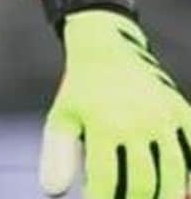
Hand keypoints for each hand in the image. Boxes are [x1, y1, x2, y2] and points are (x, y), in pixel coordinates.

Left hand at [40, 10, 190, 198]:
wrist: (105, 48)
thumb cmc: (81, 91)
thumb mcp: (63, 117)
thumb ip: (59, 155)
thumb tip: (52, 192)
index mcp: (102, 123)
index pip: (105, 180)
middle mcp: (135, 119)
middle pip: (145, 182)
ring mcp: (161, 115)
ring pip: (174, 171)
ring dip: (168, 195)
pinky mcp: (179, 109)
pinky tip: (182, 187)